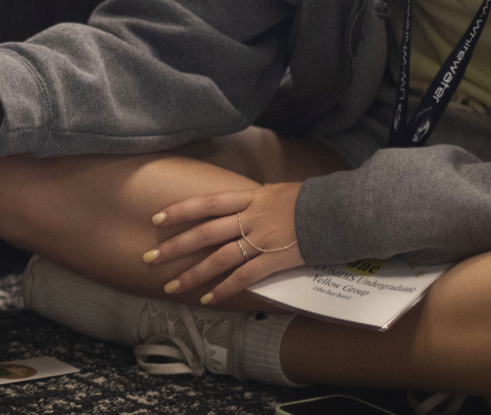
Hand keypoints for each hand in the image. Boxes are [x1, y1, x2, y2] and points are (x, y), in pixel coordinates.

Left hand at [141, 182, 305, 305]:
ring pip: (220, 258)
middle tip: (149, 257)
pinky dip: (225, 289)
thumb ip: (256, 202)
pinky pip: (245, 277)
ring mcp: (262, 239)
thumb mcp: (279, 192)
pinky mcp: (275, 260)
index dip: (180, 210)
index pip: (207, 202)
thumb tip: (240, 209)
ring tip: (172, 287)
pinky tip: (209, 299)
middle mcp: (251, 217)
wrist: (342, 211)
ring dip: (193, 274)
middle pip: (205, 232)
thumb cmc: (313, 200)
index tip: (156, 218)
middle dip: (174, 246)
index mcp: (251, 197)